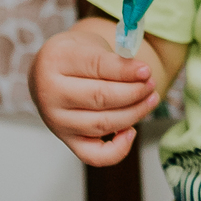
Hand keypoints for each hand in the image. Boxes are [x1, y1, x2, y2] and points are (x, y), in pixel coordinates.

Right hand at [29, 17, 161, 165]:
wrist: (49, 74)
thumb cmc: (76, 57)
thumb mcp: (91, 45)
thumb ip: (114, 58)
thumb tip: (143, 74)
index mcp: (55, 60)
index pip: (96, 66)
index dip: (126, 71)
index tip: (147, 70)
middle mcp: (49, 93)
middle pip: (100, 97)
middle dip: (134, 92)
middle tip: (151, 84)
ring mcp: (56, 121)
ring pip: (102, 124)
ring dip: (134, 114)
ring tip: (150, 99)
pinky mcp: (67, 140)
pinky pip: (93, 156)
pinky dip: (118, 149)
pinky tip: (131, 131)